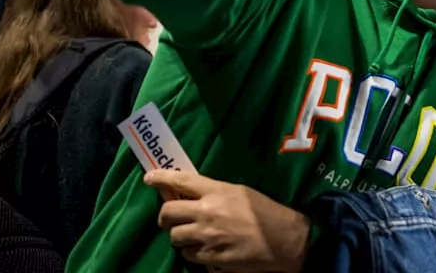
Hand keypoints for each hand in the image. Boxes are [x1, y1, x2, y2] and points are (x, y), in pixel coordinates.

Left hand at [145, 169, 308, 272]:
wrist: (286, 239)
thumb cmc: (267, 212)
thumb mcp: (241, 193)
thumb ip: (216, 193)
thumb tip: (193, 195)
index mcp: (217, 192)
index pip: (181, 181)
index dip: (161, 178)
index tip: (149, 178)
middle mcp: (208, 213)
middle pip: (168, 213)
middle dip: (165, 217)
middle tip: (170, 219)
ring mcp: (208, 237)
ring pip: (175, 237)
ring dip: (181, 237)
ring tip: (194, 237)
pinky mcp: (211, 258)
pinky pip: (189, 256)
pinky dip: (194, 253)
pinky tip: (206, 250)